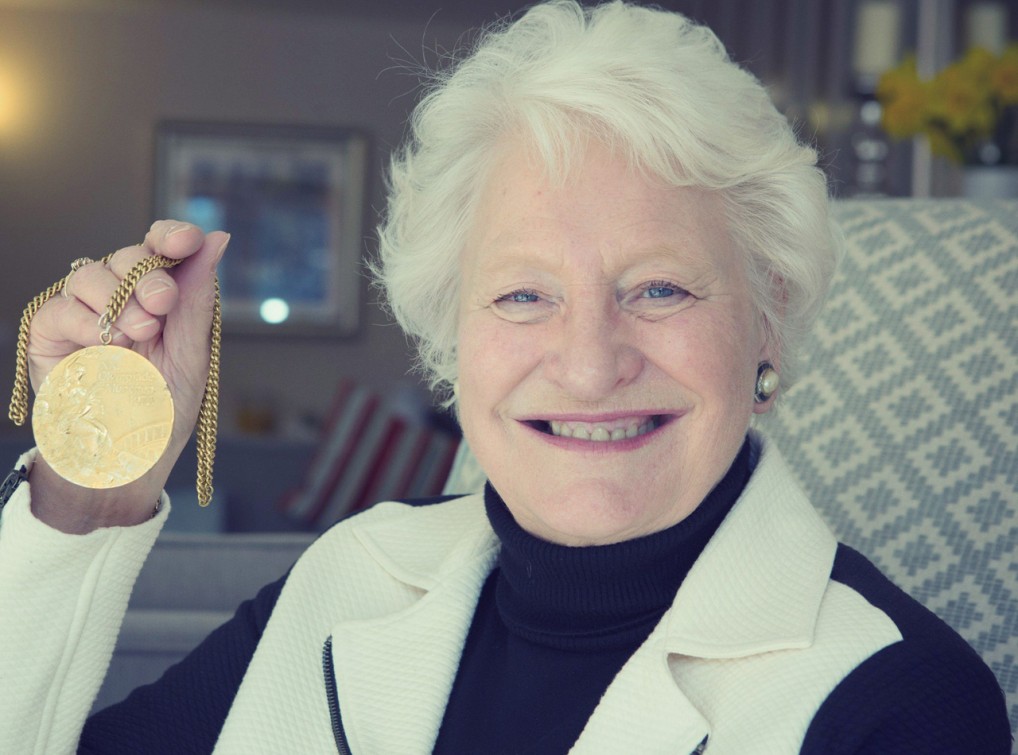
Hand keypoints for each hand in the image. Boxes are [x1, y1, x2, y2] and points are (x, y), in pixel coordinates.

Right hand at [26, 221, 229, 532]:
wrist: (124, 463)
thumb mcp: (190, 357)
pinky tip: (106, 344)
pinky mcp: (50, 335)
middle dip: (148, 275)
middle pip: (127, 256)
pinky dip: (87, 319)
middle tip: (161, 306)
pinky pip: (61, 306)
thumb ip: (196, 300)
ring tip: (138, 335)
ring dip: (118, 299)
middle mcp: (122, 302)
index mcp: (160, 303)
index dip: (171, 236)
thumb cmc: (160, 416)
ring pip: (91, 273)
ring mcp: (85, 316)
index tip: (187, 240)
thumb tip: (217, 240)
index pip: (161, 250)